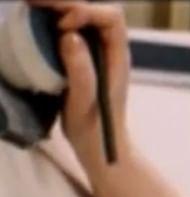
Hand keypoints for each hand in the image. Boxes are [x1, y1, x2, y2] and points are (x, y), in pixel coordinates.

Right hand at [29, 0, 131, 175]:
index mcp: (117, 57)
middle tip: (32, 2)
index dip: (87, 11)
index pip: (111, 18)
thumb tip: (70, 36)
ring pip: (80, 19)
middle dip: (65, 3)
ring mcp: (95, 53)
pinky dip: (51, 22)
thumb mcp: (86, 102)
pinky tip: (34, 23)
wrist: (99, 147)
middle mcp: (109, 49)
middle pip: (94, 12)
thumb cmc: (97, 130)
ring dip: (57, 9)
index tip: (63, 26)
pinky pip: (69, 32)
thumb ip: (81, 71)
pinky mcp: (80, 59)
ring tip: (30, 6)